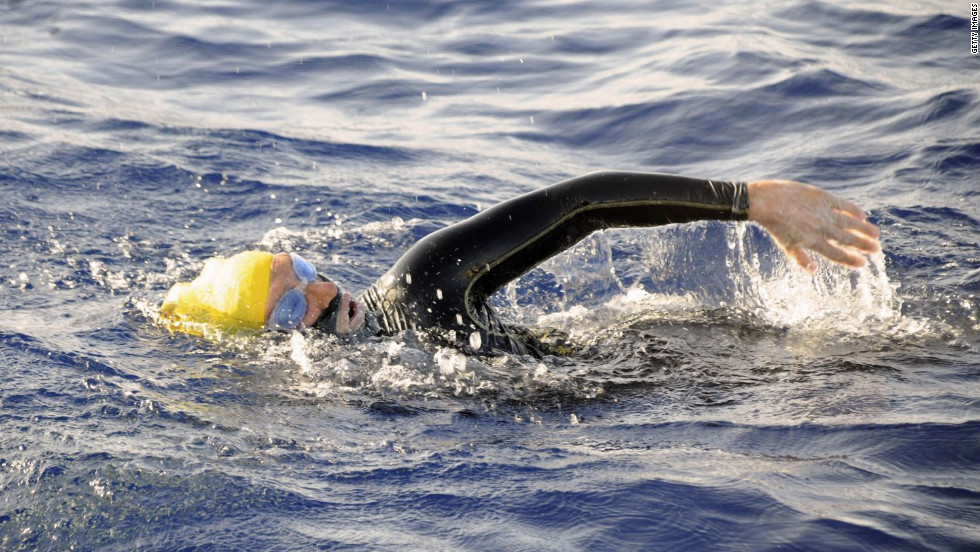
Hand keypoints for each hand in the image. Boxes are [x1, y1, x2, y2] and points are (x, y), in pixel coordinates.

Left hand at [747, 180, 879, 272]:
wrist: (765, 202)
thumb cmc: (775, 225)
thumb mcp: (787, 245)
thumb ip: (802, 259)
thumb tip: (814, 272)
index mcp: (812, 242)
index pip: (836, 254)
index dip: (850, 260)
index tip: (863, 264)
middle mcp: (820, 228)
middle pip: (847, 239)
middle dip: (863, 245)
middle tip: (876, 249)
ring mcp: (823, 212)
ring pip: (849, 222)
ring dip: (864, 229)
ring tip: (876, 234)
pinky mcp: (822, 197)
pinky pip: (843, 204)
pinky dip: (853, 210)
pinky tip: (862, 215)